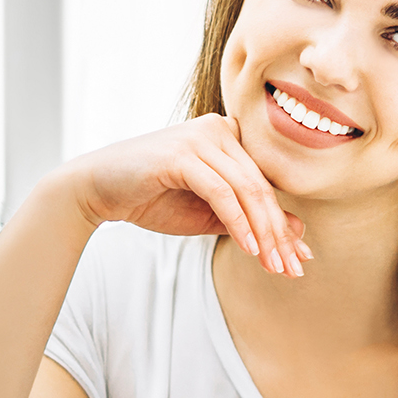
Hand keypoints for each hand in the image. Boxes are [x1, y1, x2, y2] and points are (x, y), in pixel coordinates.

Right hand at [59, 113, 311, 276]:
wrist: (97, 190)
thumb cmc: (154, 199)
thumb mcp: (210, 214)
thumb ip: (250, 219)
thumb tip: (298, 233)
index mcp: (228, 136)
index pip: (266, 183)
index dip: (284, 223)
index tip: (300, 258)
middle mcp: (219, 129)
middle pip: (261, 187)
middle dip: (278, 233)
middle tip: (293, 268)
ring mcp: (201, 137)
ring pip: (247, 189)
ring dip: (263, 232)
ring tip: (274, 265)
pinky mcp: (183, 153)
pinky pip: (221, 191)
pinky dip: (238, 222)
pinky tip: (248, 248)